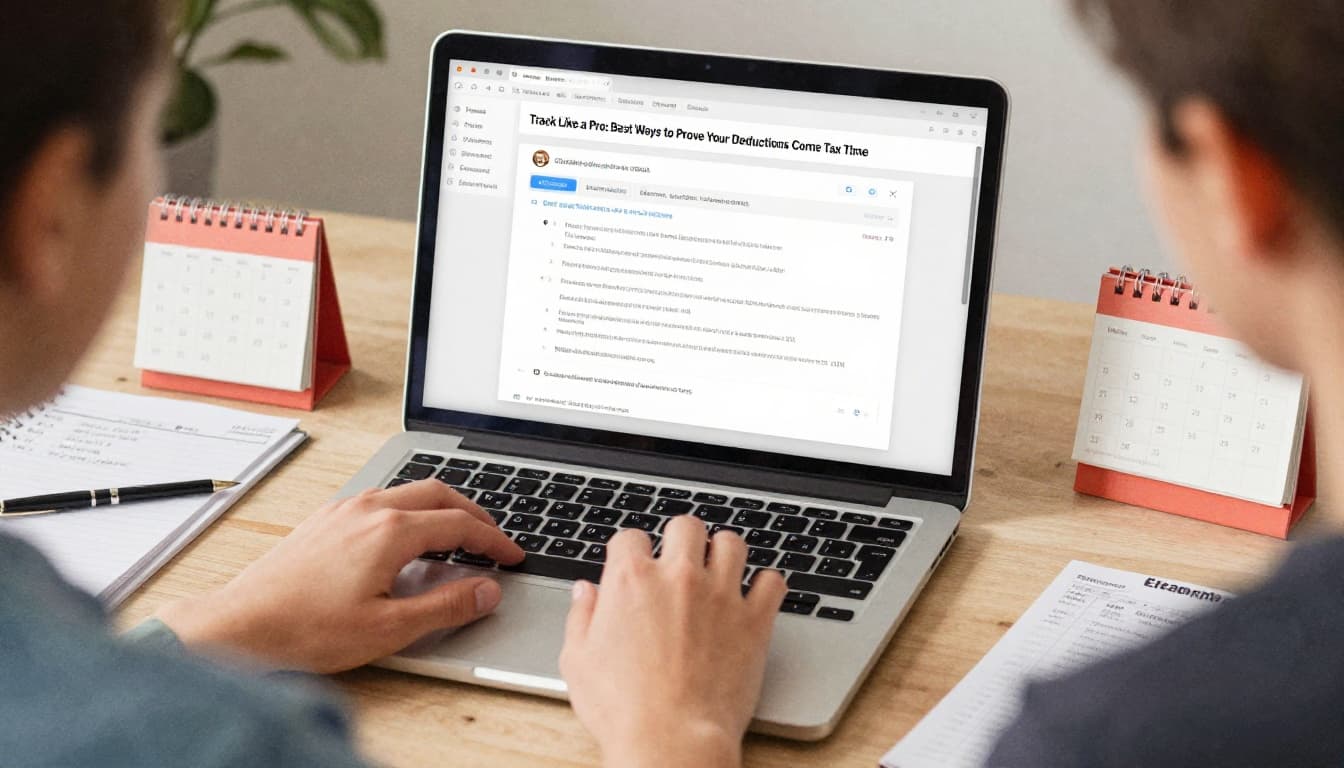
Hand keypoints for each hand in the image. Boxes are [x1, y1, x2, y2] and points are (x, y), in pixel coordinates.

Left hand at [156, 479, 523, 672]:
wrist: (241, 627)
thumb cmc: (306, 630)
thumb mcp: (390, 628)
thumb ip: (446, 605)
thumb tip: (486, 591)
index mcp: (390, 531)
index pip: (461, 525)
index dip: (495, 540)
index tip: (512, 556)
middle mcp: (367, 510)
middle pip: (438, 493)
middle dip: (474, 512)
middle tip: (493, 537)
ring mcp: (342, 511)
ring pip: (407, 491)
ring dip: (440, 506)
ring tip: (456, 533)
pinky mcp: (323, 521)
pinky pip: (380, 500)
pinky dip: (408, 510)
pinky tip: (405, 537)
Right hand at [560, 515, 786, 767]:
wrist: (671, 740)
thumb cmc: (623, 709)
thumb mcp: (578, 662)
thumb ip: (582, 617)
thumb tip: (585, 593)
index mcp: (631, 581)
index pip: (630, 537)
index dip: (629, 550)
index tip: (633, 563)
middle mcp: (678, 578)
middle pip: (685, 526)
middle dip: (680, 538)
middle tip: (679, 559)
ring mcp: (720, 595)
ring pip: (731, 543)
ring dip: (724, 552)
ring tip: (718, 569)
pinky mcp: (754, 620)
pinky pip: (772, 582)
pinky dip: (766, 585)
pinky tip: (756, 595)